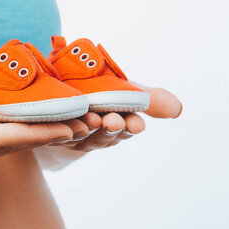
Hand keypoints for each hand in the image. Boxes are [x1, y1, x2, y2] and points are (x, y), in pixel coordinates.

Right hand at [0, 67, 73, 164]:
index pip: (8, 140)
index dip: (41, 134)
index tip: (71, 129)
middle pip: (20, 142)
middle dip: (53, 134)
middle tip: (90, 125)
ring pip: (15, 136)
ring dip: (44, 129)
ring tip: (77, 121)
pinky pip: (2, 127)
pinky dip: (25, 121)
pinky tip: (41, 112)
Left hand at [48, 84, 181, 151]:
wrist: (54, 102)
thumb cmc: (95, 96)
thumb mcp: (123, 92)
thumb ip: (148, 98)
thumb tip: (178, 110)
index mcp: (116, 122)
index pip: (127, 127)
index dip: (131, 126)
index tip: (137, 124)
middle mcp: (95, 134)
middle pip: (105, 135)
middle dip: (111, 129)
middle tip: (114, 121)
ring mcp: (73, 136)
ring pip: (82, 136)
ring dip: (88, 130)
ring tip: (92, 120)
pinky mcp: (50, 133)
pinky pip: (55, 133)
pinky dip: (62, 129)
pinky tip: (67, 122)